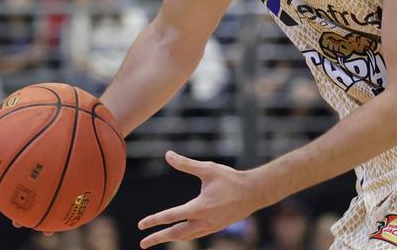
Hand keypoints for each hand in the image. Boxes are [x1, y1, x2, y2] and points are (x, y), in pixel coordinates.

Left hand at [137, 151, 267, 247]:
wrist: (254, 192)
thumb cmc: (231, 178)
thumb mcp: (208, 169)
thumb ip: (186, 164)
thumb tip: (167, 154)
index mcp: (199, 207)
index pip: (171, 216)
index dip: (154, 220)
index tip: (141, 225)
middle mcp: (203, 221)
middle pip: (176, 234)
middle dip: (158, 238)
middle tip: (143, 243)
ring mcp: (211, 227)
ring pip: (186, 236)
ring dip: (171, 238)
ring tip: (158, 239)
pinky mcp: (217, 228)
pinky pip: (196, 235)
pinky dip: (185, 236)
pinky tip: (181, 234)